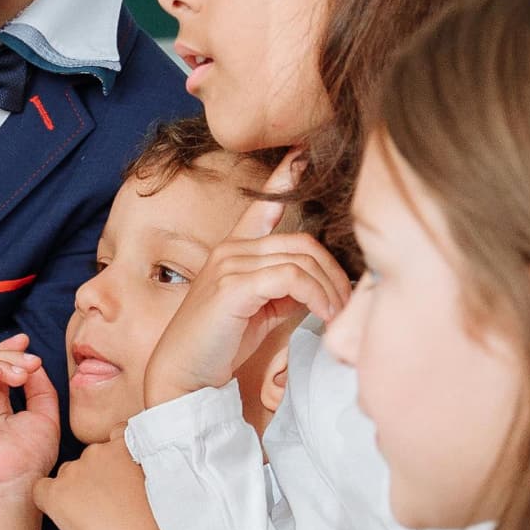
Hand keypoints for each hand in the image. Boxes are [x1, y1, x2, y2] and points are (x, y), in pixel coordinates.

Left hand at [34, 430, 179, 529]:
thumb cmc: (154, 525)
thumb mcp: (162, 484)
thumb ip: (145, 470)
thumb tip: (136, 475)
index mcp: (127, 446)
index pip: (117, 434)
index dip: (116, 456)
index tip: (120, 473)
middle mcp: (98, 452)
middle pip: (90, 458)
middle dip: (96, 476)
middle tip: (108, 503)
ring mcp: (74, 471)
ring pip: (67, 475)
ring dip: (74, 490)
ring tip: (92, 516)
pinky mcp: (54, 492)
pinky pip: (42, 491)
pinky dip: (48, 502)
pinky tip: (65, 516)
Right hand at [139, 187, 349, 412]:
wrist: (181, 376)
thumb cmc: (217, 347)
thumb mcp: (257, 312)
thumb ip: (283, 291)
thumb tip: (317, 288)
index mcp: (234, 251)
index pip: (262, 204)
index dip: (283, 176)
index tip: (303, 153)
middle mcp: (231, 250)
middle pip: (302, 242)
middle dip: (333, 272)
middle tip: (348, 302)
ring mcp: (230, 265)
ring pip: (301, 260)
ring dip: (329, 289)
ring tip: (337, 315)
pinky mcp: (234, 286)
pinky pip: (290, 278)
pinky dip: (316, 296)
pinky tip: (324, 314)